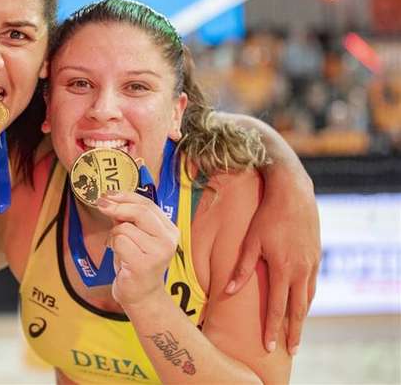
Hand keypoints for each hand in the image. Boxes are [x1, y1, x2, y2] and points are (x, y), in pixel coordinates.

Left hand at [96, 191, 179, 309]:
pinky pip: (120, 242)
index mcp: (169, 229)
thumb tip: (109, 199)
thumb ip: (128, 218)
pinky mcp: (144, 264)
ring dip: (113, 234)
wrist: (141, 295)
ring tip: (116, 245)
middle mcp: (168, 240)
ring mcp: (158, 252)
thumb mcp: (136, 235)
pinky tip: (117, 254)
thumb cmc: (136, 262)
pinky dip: (112, 244)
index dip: (126, 196)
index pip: (147, 204)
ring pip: (125, 228)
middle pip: (140, 211)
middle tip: (101, 205)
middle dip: (116, 206)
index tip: (108, 194)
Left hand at [225, 168, 319, 354]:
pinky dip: (307, 298)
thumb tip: (228, 292)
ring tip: (297, 332)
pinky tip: (303, 303)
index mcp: (283, 268)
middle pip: (298, 309)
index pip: (278, 307)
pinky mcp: (317, 256)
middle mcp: (301, 270)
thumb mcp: (251, 241)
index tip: (269, 345)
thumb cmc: (267, 216)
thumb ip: (241, 268)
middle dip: (294, 332)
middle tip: (291, 350)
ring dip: (302, 317)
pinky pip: (312, 284)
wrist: (293, 194)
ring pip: (308, 298)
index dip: (273, 328)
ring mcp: (312, 263)